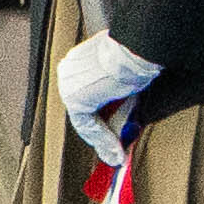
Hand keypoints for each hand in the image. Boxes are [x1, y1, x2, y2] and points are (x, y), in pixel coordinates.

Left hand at [55, 30, 154, 164]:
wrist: (134, 49)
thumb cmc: (135, 53)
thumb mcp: (125, 75)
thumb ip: (119, 95)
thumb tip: (126, 116)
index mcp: (78, 60)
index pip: (87, 96)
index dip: (100, 117)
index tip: (110, 131)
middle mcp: (69, 71)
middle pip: (85, 110)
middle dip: (101, 133)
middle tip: (114, 149)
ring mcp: (68, 85)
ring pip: (85, 121)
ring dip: (103, 140)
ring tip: (116, 154)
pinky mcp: (75, 98)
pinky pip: (87, 126)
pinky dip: (102, 139)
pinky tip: (115, 149)